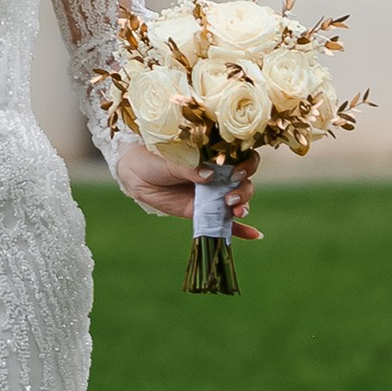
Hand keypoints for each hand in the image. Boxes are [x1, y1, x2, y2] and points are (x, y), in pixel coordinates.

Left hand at [117, 144, 259, 238]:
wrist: (137, 173)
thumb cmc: (156, 156)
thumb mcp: (173, 158)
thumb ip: (191, 167)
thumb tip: (209, 175)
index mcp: (216, 155)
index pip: (244, 158)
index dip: (247, 165)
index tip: (236, 172)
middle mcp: (219, 174)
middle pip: (245, 182)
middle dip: (244, 191)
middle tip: (229, 197)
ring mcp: (213, 193)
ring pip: (238, 201)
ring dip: (242, 206)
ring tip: (234, 210)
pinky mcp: (204, 211)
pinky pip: (226, 221)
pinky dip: (240, 229)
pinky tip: (254, 234)